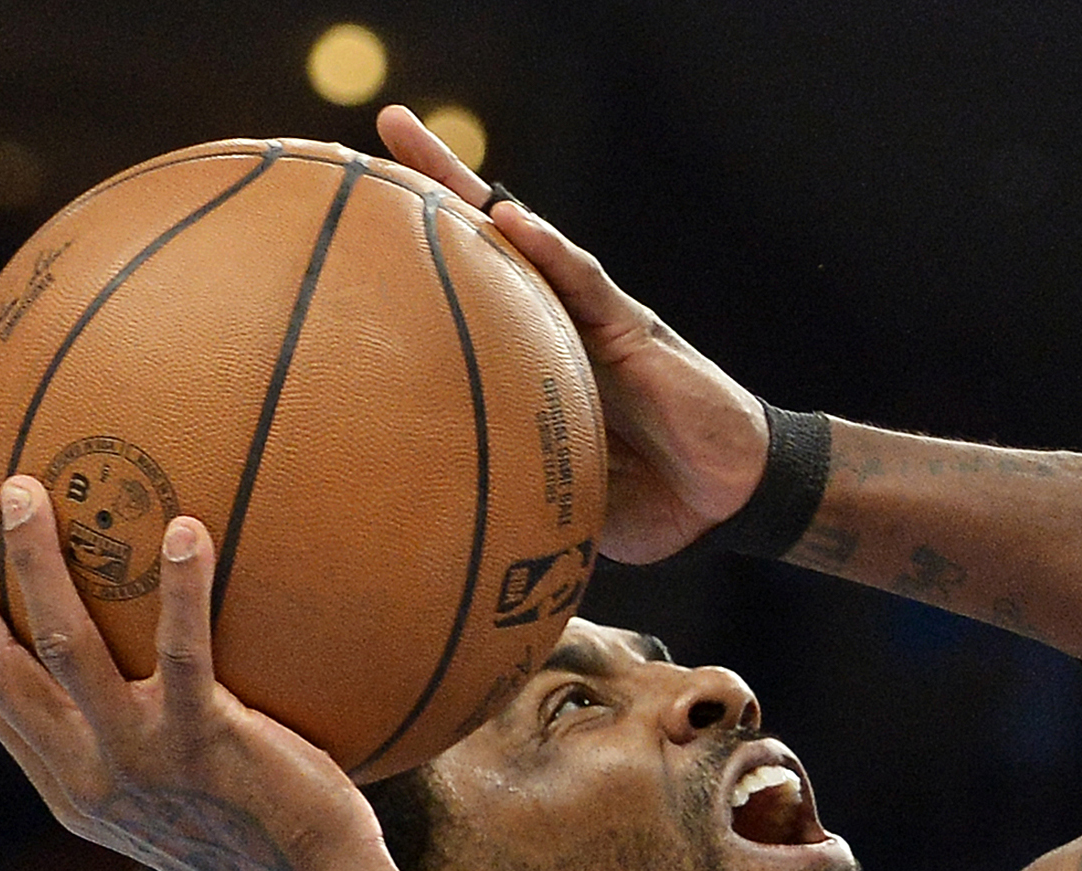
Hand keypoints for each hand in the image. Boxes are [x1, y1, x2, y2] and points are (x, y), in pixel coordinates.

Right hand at [0, 478, 380, 870]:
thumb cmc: (260, 837)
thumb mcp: (175, 805)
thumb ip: (139, 751)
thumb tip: (144, 679)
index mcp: (72, 790)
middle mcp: (89, 774)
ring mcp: (140, 755)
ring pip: (63, 641)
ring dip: (36, 562)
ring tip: (29, 493)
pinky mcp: (203, 738)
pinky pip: (182, 647)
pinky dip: (180, 585)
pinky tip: (186, 531)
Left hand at [376, 105, 769, 562]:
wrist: (729, 495)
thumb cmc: (651, 500)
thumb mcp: (561, 502)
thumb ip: (508, 495)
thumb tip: (436, 537)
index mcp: (530, 356)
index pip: (463, 290)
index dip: (414, 255)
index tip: (352, 214)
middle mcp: (555, 321)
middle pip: (482, 236)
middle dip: (431, 178)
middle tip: (381, 123)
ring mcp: (592, 318)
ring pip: (522, 236)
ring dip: (468, 186)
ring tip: (410, 137)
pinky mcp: (633, 328)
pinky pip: (587, 283)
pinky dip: (550, 251)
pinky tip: (511, 218)